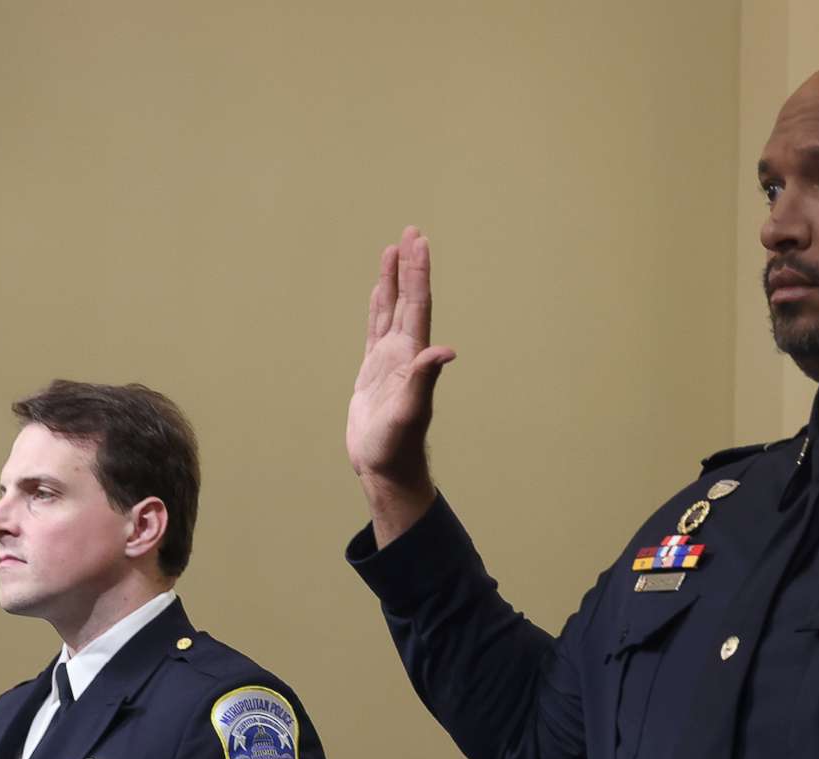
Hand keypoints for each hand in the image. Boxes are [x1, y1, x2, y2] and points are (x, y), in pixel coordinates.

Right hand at [348, 225, 456, 544]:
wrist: (385, 466)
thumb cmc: (397, 444)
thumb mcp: (410, 411)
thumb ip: (424, 379)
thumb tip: (445, 351)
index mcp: (413, 356)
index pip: (418, 304)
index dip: (418, 273)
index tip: (418, 241)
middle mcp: (404, 352)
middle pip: (407, 299)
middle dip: (409, 266)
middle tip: (411, 231)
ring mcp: (389, 360)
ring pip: (391, 310)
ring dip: (393, 281)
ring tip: (393, 251)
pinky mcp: (373, 371)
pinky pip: (375, 330)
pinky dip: (377, 308)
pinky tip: (379, 294)